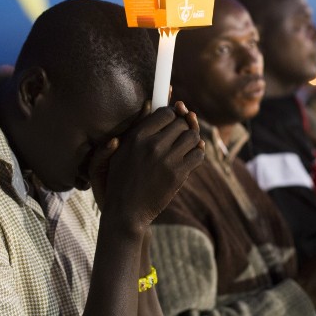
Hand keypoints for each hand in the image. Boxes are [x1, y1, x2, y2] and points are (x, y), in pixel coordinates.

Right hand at [90, 101, 203, 229]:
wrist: (126, 212)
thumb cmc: (118, 181)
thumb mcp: (117, 151)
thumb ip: (132, 126)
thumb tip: (148, 103)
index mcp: (137, 137)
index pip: (166, 113)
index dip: (172, 115)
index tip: (172, 121)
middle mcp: (152, 145)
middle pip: (181, 123)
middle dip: (183, 126)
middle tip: (179, 134)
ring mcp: (167, 160)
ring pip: (192, 136)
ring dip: (192, 139)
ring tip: (185, 145)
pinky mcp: (178, 175)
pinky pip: (198, 154)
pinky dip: (197, 154)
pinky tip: (190, 157)